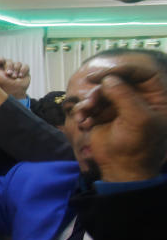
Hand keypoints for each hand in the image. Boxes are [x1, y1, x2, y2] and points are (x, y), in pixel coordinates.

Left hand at [0, 56, 29, 99]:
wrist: (15, 92)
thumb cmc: (3, 85)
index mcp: (0, 68)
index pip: (1, 59)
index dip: (1, 59)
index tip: (0, 62)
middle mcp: (8, 67)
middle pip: (9, 61)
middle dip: (9, 67)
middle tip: (9, 74)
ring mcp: (17, 68)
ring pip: (17, 63)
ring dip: (16, 70)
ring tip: (14, 77)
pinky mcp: (24, 70)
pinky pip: (25, 65)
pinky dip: (23, 70)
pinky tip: (20, 76)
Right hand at [74, 59, 166, 181]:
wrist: (120, 169)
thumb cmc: (137, 146)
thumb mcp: (137, 119)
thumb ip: (124, 95)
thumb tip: (108, 79)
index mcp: (156, 97)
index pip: (142, 73)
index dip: (122, 70)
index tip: (102, 76)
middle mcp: (139, 98)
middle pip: (118, 80)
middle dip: (100, 91)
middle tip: (90, 103)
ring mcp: (121, 105)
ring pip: (102, 91)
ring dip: (89, 103)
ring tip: (83, 117)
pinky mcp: (105, 113)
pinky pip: (91, 103)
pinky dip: (84, 111)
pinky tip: (83, 122)